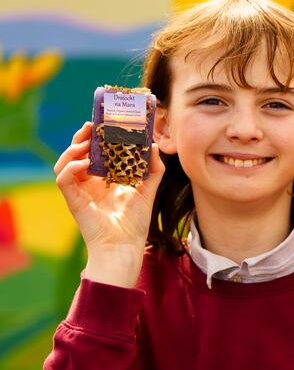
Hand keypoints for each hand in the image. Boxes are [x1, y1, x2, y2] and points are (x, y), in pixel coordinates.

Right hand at [54, 122, 165, 286]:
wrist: (125, 246)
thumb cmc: (135, 222)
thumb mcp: (148, 190)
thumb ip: (153, 169)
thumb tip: (154, 145)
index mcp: (104, 178)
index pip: (95, 152)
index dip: (96, 137)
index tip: (104, 123)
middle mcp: (89, 182)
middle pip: (77, 153)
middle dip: (82, 137)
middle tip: (92, 126)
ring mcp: (79, 191)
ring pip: (65, 162)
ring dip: (72, 149)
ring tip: (86, 142)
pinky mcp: (73, 200)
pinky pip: (63, 178)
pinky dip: (70, 167)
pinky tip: (84, 163)